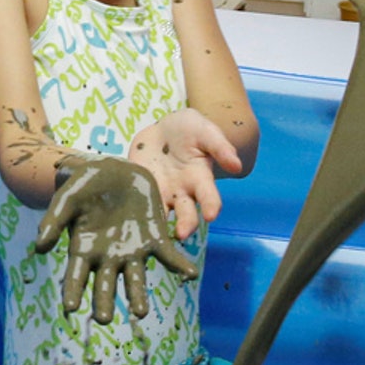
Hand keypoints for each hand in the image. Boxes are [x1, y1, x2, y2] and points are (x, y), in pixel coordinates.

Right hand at [34, 155, 198, 323]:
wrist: (110, 169)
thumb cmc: (83, 187)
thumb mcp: (66, 200)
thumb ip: (53, 222)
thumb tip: (38, 248)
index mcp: (84, 250)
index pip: (76, 276)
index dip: (73, 291)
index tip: (70, 308)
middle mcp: (108, 257)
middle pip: (106, 285)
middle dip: (105, 301)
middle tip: (104, 318)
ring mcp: (133, 250)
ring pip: (136, 278)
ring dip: (138, 295)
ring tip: (140, 312)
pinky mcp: (154, 238)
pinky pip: (168, 255)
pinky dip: (180, 266)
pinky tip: (190, 275)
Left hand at [127, 109, 242, 241]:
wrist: (163, 129)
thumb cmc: (190, 130)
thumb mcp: (206, 131)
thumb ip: (220, 147)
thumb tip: (236, 165)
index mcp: (200, 179)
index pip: (210, 196)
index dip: (211, 206)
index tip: (211, 215)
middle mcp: (182, 193)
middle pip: (187, 214)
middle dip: (186, 224)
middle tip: (182, 234)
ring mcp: (161, 194)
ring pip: (161, 215)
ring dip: (158, 226)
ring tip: (153, 235)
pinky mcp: (140, 191)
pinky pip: (137, 203)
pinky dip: (133, 211)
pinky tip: (128, 217)